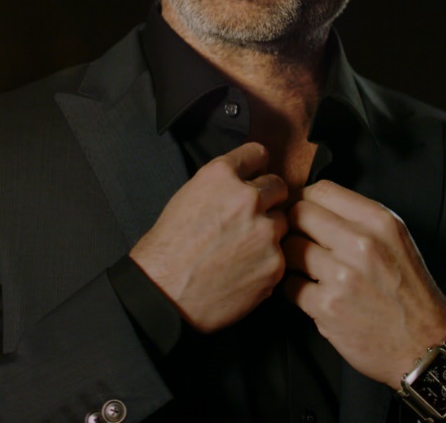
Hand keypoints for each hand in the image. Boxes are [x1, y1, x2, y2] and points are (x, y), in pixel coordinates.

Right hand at [130, 142, 288, 332]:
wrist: (164, 293)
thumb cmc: (168, 248)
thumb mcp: (188, 196)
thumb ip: (222, 185)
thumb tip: (246, 181)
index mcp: (221, 176)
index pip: (257, 153)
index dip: (257, 165)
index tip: (258, 172)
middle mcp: (247, 198)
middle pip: (278, 185)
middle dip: (267, 198)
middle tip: (251, 216)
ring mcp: (265, 232)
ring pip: (282, 222)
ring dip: (268, 231)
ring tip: (242, 248)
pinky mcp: (274, 264)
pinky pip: (280, 255)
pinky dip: (266, 261)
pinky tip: (243, 270)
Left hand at [283, 180, 445, 386]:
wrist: (424, 344)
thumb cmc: (408, 291)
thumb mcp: (396, 239)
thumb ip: (359, 217)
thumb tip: (314, 202)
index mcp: (379, 222)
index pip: (322, 190)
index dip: (305, 199)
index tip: (304, 212)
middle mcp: (361, 244)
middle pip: (299, 214)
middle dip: (294, 226)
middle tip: (301, 241)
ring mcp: (342, 276)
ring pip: (290, 249)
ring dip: (293, 259)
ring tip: (307, 270)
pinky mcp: (327, 307)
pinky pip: (290, 285)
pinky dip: (296, 290)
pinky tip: (312, 294)